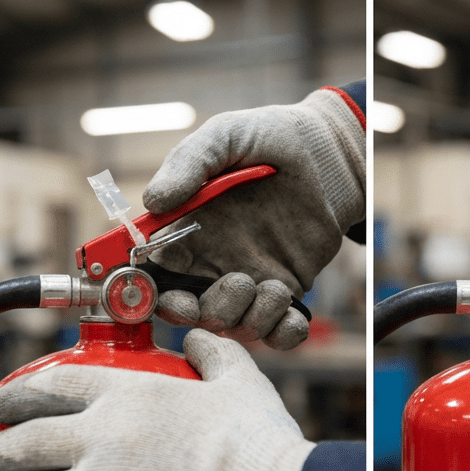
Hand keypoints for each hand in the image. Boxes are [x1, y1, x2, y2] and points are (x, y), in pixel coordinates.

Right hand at [143, 88, 364, 349]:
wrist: (323, 151)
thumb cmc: (264, 138)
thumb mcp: (222, 137)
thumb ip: (187, 164)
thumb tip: (152, 202)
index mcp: (184, 232)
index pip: (151, 274)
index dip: (145, 292)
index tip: (158, 293)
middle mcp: (211, 262)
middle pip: (190, 311)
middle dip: (202, 314)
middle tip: (233, 286)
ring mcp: (248, 279)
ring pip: (233, 325)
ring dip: (249, 318)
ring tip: (274, 287)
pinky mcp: (286, 289)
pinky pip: (277, 331)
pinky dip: (282, 334)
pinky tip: (291, 313)